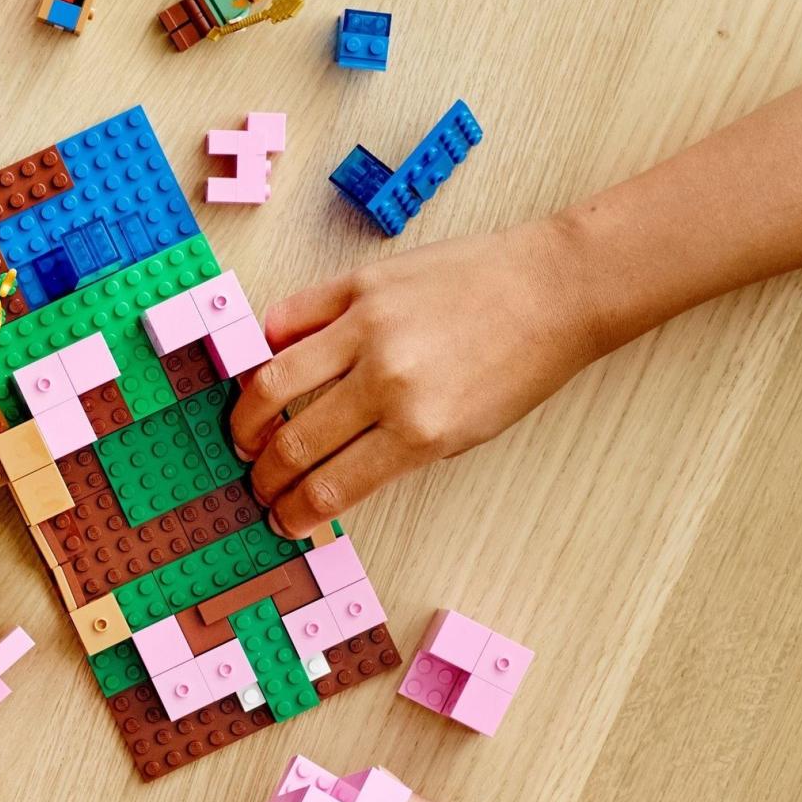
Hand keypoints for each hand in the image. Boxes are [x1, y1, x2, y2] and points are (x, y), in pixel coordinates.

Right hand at [230, 216, 607, 538]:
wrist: (555, 288)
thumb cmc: (523, 362)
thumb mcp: (469, 433)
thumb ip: (397, 454)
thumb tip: (333, 473)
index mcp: (420, 431)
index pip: (329, 489)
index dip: (293, 513)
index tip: (281, 518)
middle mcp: (388, 380)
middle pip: (294, 444)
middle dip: (265, 475)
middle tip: (258, 481)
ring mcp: (369, 326)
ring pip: (274, 381)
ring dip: (248, 417)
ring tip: (245, 433)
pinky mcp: (362, 283)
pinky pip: (291, 316)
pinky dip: (268, 345)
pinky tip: (269, 366)